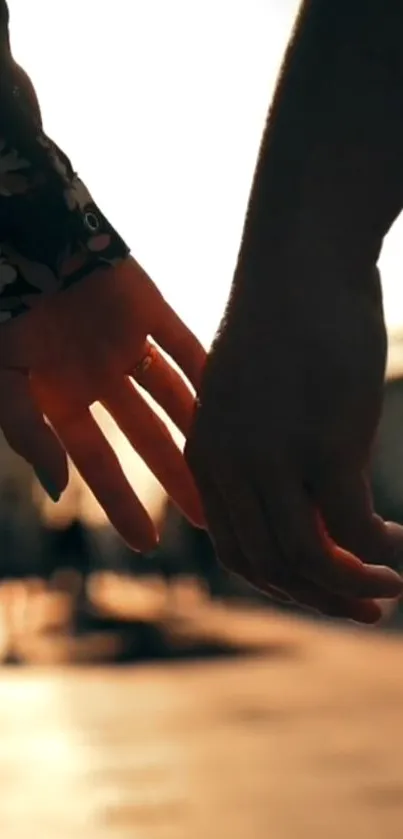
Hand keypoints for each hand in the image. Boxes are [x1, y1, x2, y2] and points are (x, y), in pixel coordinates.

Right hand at [0, 257, 205, 549]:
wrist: (19, 238)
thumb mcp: (2, 382)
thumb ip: (27, 435)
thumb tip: (58, 491)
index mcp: (63, 400)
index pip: (99, 463)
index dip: (121, 503)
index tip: (148, 544)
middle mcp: (100, 379)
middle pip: (148, 439)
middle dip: (176, 479)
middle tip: (211, 522)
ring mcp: (127, 346)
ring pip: (174, 399)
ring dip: (200, 434)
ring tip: (232, 472)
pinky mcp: (149, 308)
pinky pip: (186, 346)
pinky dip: (208, 371)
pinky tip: (236, 404)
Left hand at [186, 265, 402, 622]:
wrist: (302, 255)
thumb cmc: (287, 319)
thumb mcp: (259, 391)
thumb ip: (268, 447)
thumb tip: (315, 494)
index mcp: (208, 454)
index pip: (236, 548)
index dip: (282, 583)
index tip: (323, 589)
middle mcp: (231, 464)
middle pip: (268, 565)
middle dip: (318, 599)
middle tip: (366, 611)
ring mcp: (274, 458)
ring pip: (306, 561)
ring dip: (350, 590)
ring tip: (389, 592)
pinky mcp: (324, 445)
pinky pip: (355, 532)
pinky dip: (382, 556)